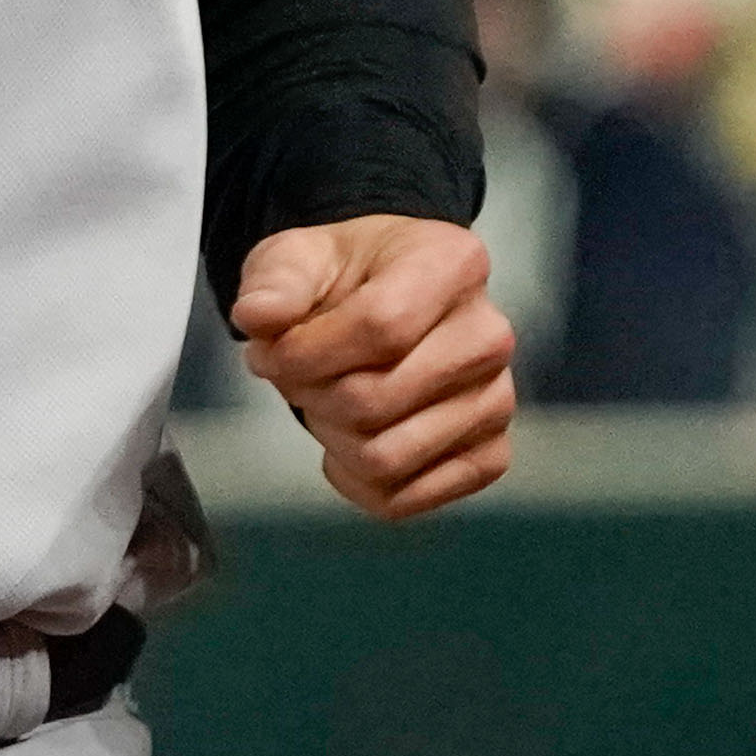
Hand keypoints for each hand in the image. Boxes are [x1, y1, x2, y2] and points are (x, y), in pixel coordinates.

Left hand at [229, 214, 516, 518]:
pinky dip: (353, 479)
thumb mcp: (298, 257)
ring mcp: (497, 402)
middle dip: (309, 395)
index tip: (266, 353)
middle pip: (374, 400)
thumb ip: (275, 281)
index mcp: (453, 265)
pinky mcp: (489, 457)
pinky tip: (347, 438)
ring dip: (329, 436)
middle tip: (295, 375)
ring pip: (385, 458)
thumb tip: (257, 317)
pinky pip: (402, 499)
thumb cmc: (342, 279)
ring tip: (325, 399)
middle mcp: (489, 336)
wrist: (382, 305)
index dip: (305, 353)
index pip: (380, 326)